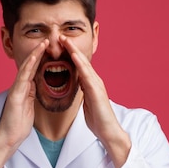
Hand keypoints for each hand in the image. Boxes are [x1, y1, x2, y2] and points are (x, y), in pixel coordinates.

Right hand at [0, 40, 48, 167]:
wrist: (9, 138)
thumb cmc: (18, 125)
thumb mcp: (29, 107)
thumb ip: (30, 96)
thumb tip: (35, 87)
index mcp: (24, 90)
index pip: (33, 70)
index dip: (41, 59)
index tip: (50, 49)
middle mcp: (19, 87)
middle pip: (30, 65)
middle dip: (38, 52)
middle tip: (47, 39)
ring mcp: (16, 90)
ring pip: (26, 68)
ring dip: (35, 54)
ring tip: (43, 43)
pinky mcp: (15, 95)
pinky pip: (23, 77)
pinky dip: (29, 66)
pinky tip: (35, 58)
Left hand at [60, 35, 130, 167]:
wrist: (108, 131)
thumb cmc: (97, 119)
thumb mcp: (86, 102)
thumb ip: (83, 91)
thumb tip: (78, 85)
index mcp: (90, 84)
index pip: (78, 65)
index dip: (70, 54)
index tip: (60, 45)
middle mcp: (94, 81)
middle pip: (82, 61)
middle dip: (72, 48)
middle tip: (61, 36)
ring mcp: (97, 85)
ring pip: (84, 65)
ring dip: (75, 52)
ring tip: (66, 41)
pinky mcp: (97, 92)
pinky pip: (87, 76)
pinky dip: (81, 66)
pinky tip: (74, 58)